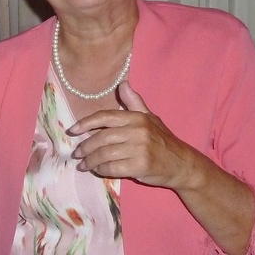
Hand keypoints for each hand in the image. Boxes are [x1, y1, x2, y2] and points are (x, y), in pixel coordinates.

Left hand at [67, 80, 197, 189]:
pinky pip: (112, 168)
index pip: (105, 117)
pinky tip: (98, 170)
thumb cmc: (162, 140)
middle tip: (77, 153)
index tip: (72, 130)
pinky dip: (101, 170)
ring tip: (83, 164)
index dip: (86, 123)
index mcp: (136, 118)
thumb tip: (123, 83)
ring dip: (90, 161)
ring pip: (104, 154)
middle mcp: (137, 131)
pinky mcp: (140, 166)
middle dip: (85, 147)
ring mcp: (139, 149)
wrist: (182, 163)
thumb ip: (134, 102)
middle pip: (101, 138)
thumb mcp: (150, 117)